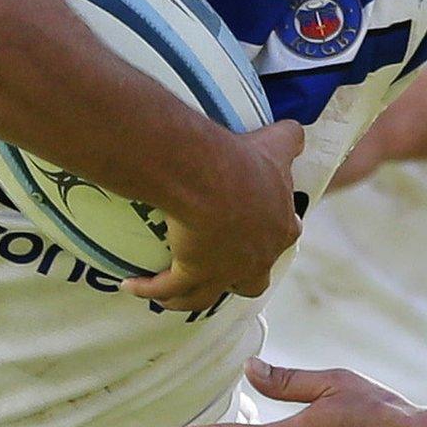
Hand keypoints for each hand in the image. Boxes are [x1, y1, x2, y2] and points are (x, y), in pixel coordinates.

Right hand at [127, 120, 304, 311]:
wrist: (209, 175)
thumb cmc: (245, 160)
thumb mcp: (276, 143)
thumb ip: (291, 138)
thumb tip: (295, 130)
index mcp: (281, 228)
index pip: (284, 237)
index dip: (271, 236)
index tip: (255, 230)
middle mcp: (258, 258)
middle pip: (252, 282)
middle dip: (239, 280)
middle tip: (220, 268)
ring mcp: (226, 271)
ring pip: (207, 296)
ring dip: (188, 296)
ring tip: (170, 293)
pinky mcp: (194, 273)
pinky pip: (169, 290)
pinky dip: (149, 289)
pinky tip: (131, 285)